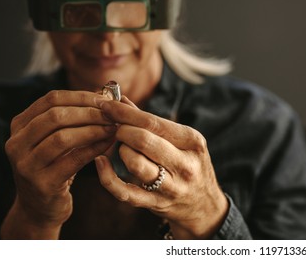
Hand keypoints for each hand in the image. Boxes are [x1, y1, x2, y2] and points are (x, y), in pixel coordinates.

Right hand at [2, 90, 115, 237]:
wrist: (40, 208)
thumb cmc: (56, 165)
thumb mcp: (58, 138)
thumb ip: (75, 116)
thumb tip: (106, 94)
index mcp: (20, 125)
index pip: (51, 99)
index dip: (82, 97)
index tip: (107, 100)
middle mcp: (16, 143)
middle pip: (56, 116)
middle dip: (89, 113)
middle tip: (114, 114)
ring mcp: (26, 164)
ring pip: (63, 137)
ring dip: (93, 130)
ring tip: (114, 128)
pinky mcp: (42, 183)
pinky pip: (73, 160)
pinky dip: (94, 149)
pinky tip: (109, 144)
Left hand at [95, 97, 228, 238]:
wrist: (204, 205)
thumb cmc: (190, 164)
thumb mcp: (183, 140)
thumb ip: (152, 121)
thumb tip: (121, 100)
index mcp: (192, 141)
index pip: (154, 123)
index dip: (126, 113)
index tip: (107, 105)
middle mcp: (185, 164)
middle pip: (143, 140)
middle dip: (122, 130)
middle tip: (114, 127)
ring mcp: (171, 186)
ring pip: (135, 163)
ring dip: (120, 151)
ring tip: (122, 147)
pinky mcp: (156, 203)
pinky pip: (124, 191)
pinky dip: (107, 176)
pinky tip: (100, 162)